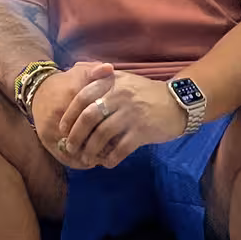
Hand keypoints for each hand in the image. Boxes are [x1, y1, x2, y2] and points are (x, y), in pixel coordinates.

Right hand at [32, 62, 110, 167]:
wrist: (39, 90)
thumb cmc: (67, 82)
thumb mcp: (81, 72)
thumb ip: (96, 71)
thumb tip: (109, 68)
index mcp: (74, 96)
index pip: (97, 117)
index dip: (110, 126)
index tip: (121, 131)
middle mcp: (62, 114)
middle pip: (88, 136)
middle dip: (103, 145)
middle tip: (116, 148)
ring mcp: (52, 129)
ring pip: (76, 150)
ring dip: (91, 156)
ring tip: (104, 158)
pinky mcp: (45, 139)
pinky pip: (64, 157)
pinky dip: (78, 162)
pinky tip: (89, 161)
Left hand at [58, 69, 188, 170]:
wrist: (178, 102)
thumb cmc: (146, 93)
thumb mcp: (124, 79)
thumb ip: (102, 78)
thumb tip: (76, 76)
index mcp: (112, 83)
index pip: (82, 97)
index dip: (69, 115)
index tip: (62, 129)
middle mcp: (120, 96)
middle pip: (88, 117)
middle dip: (76, 135)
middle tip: (71, 148)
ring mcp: (132, 113)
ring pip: (102, 134)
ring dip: (91, 150)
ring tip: (87, 159)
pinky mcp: (143, 130)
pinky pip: (121, 148)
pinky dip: (111, 158)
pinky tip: (107, 163)